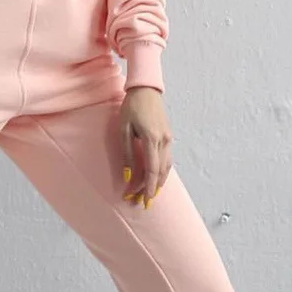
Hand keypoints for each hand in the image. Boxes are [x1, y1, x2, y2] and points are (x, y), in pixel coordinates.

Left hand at [121, 86, 173, 208]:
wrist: (146, 89)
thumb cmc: (131, 107)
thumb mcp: (124, 130)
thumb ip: (128, 153)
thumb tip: (129, 174)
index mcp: (152, 139)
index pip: (152, 170)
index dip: (147, 187)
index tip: (143, 200)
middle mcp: (164, 141)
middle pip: (160, 172)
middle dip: (151, 189)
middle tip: (142, 203)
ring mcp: (168, 139)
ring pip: (166, 167)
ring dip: (158, 182)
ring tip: (149, 194)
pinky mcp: (168, 136)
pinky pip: (167, 159)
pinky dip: (162, 172)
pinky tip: (156, 179)